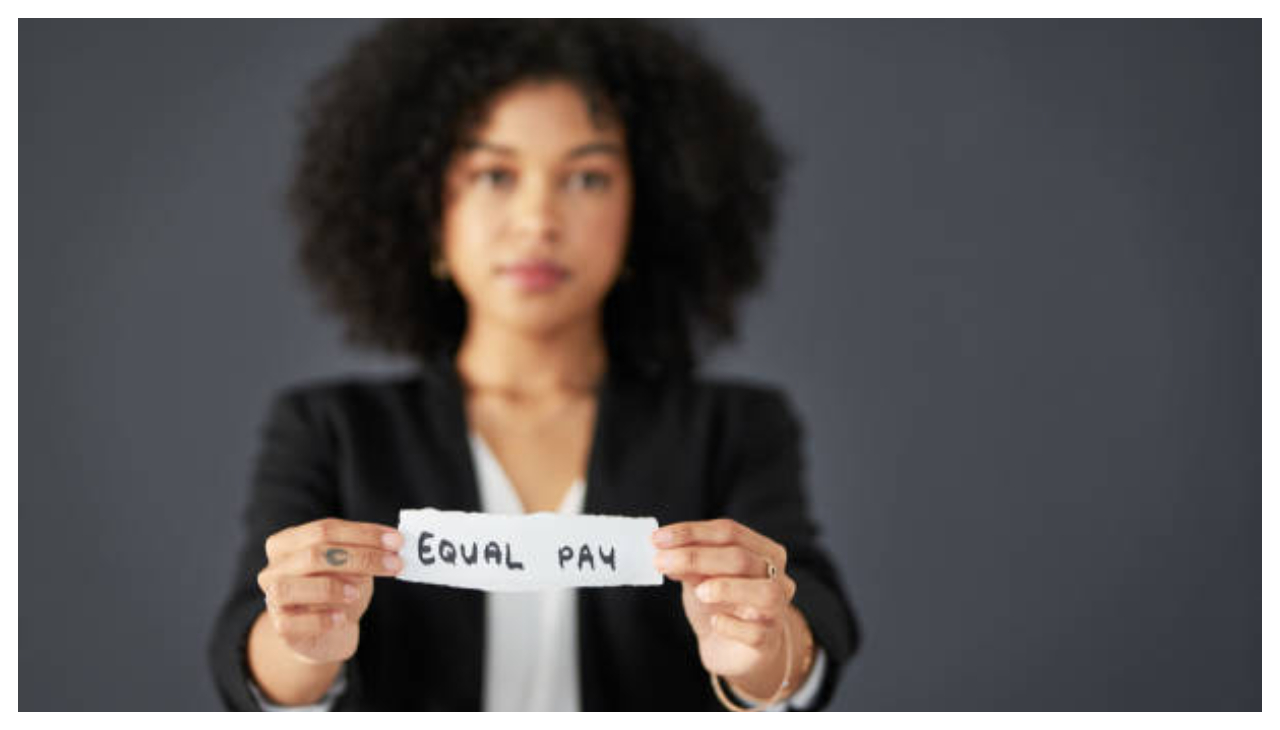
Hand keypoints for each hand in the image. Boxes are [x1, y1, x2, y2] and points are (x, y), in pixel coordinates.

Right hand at [257, 518, 403, 664]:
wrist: (324, 634)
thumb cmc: (338, 591)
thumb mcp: (353, 568)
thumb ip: (364, 554)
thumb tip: (390, 546)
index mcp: (289, 542)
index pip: (325, 529)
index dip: (363, 533)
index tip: (396, 541)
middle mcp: (275, 567)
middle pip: (315, 554)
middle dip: (360, 557)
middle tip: (395, 563)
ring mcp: (273, 597)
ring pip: (294, 586)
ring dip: (332, 587)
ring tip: (358, 592)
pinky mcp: (279, 627)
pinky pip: (295, 622)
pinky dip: (322, 618)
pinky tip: (342, 618)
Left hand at [651, 519, 806, 699]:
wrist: (732, 649)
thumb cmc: (720, 605)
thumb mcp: (701, 579)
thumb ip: (689, 565)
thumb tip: (664, 550)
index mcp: (763, 551)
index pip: (729, 532)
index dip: (692, 532)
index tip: (658, 538)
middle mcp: (777, 577)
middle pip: (741, 558)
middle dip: (696, 557)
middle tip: (660, 561)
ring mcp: (777, 610)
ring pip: (764, 592)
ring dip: (727, 588)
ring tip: (699, 591)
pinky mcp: (768, 641)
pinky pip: (755, 632)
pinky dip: (731, 625)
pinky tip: (714, 622)